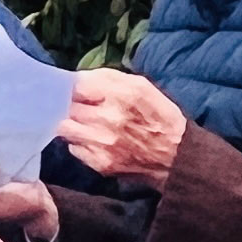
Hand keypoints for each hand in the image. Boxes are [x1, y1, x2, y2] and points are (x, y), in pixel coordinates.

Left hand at [55, 71, 188, 186]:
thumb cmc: (160, 116)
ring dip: (69, 122)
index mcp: (122, 95)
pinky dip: (78, 142)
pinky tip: (90, 139)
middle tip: (73, 103)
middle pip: (65, 106)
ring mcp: (102, 144)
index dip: (68, 84)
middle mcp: (109, 119)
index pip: (75, 85)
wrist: (178, 158)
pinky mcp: (99, 163)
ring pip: (64, 128)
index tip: (67, 86)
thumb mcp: (141, 86)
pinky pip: (73, 148)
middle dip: (66, 102)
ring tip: (79, 121)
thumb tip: (78, 79)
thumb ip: (107, 78)